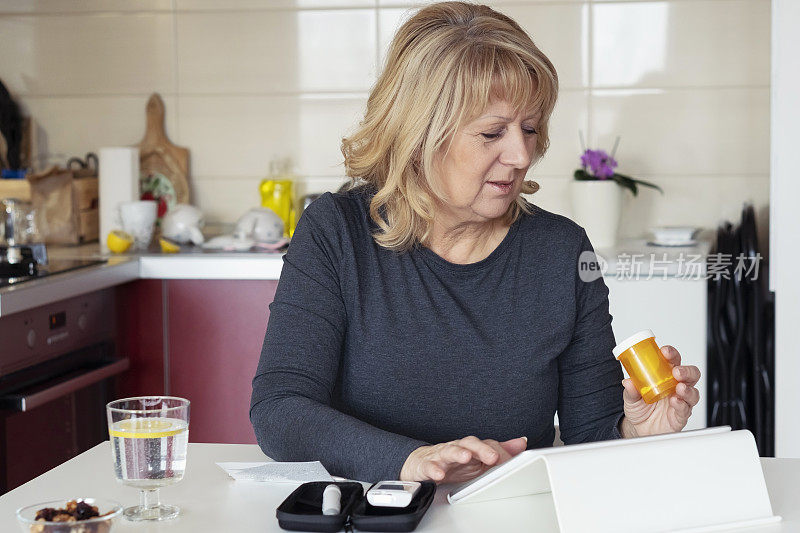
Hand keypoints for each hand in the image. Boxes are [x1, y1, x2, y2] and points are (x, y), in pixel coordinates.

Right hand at [399, 436, 527, 483]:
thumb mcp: (477, 458)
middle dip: (481, 449)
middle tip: (493, 456)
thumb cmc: (451, 462)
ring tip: (466, 457)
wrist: (419, 463)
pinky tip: (439, 474)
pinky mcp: (425, 465)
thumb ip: (499, 450)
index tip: (510, 460)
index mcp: (470, 448)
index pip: (486, 445)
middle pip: (469, 443)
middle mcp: (456, 449)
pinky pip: (429, 466)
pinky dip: (433, 469)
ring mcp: (440, 456)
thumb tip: (521, 442)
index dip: (499, 452)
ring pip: (449, 450)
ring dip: (458, 453)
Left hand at [621, 345, 700, 436]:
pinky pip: (686, 409)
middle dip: (686, 371)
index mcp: (665, 377)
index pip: (673, 361)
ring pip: (693, 391)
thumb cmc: (640, 408)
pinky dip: (682, 404)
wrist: (639, 429)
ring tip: (679, 387)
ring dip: (688, 388)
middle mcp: (676, 387)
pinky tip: (676, 401)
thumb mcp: (631, 397)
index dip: (671, 354)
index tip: (665, 351)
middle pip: (690, 374)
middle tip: (677, 371)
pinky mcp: (681, 416)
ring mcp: (681, 401)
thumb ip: (630, 390)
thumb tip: (628, 382)